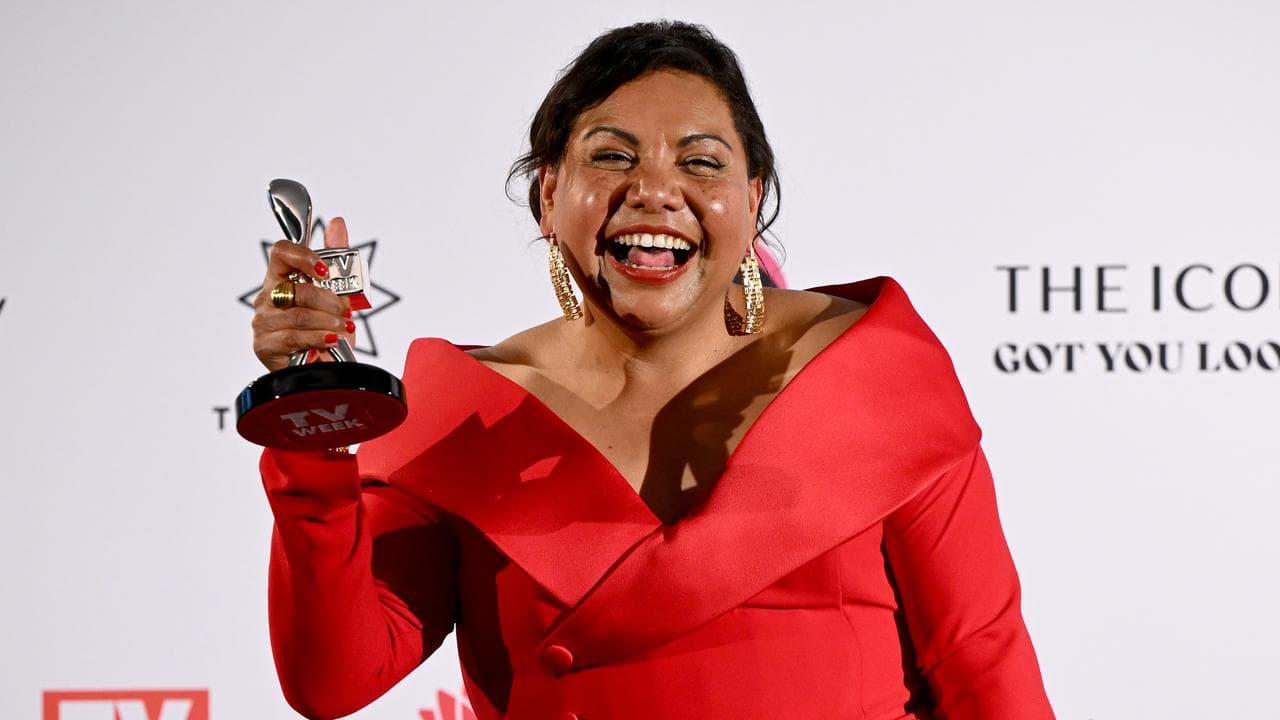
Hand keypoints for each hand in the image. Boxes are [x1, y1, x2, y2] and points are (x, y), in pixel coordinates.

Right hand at [252, 217, 355, 370]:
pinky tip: (331, 340)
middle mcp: (267, 298)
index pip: (281, 253)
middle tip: (346, 312)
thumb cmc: (329, 329)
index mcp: (281, 279)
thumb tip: (338, 223)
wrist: (328, 368)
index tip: (325, 271)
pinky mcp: (264, 345)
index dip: (303, 257)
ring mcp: (263, 322)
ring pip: (300, 314)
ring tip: (342, 328)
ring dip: (330, 322)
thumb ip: (337, 258)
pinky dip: (320, 337)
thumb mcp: (339, 292)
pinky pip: (295, 336)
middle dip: (331, 302)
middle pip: (299, 289)